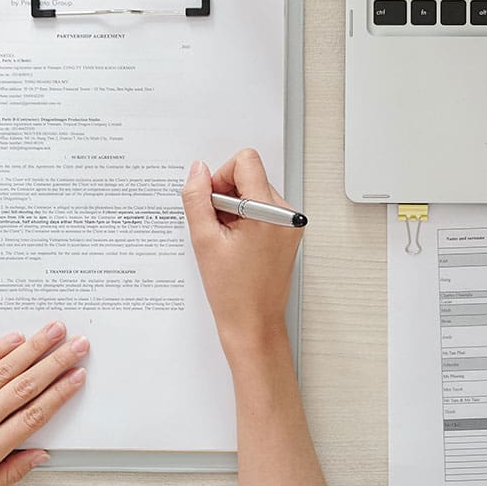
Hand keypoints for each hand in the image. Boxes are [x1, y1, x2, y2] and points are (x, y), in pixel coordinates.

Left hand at [0, 324, 87, 485]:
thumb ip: (9, 473)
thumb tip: (38, 456)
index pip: (32, 415)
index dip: (59, 393)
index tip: (76, 378)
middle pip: (24, 386)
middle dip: (56, 362)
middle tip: (78, 345)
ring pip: (3, 369)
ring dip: (33, 347)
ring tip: (54, 331)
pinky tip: (14, 339)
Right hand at [181, 151, 299, 363]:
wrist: (253, 324)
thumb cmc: (233, 292)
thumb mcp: (204, 241)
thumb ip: (197, 198)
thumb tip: (198, 171)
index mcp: (269, 212)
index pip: (246, 161)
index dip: (222, 176)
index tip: (212, 202)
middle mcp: (287, 214)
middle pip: (251, 175)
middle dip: (227, 195)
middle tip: (216, 227)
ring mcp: (290, 224)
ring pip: (255, 191)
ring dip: (236, 208)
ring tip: (227, 240)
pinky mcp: (288, 233)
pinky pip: (263, 209)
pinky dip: (246, 219)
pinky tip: (236, 244)